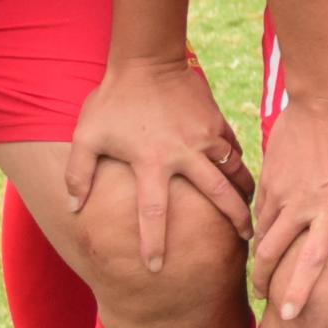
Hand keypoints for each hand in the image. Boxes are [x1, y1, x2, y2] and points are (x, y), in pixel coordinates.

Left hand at [61, 51, 251, 278]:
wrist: (146, 60)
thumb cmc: (113, 101)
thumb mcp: (86, 136)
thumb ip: (78, 172)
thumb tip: (73, 207)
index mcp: (151, 162)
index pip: (154, 212)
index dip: (154, 242)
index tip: (156, 268)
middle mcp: (183, 154)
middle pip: (217, 195)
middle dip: (234, 222)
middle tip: (248, 243)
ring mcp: (204, 137)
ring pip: (234, 172)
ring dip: (245, 195)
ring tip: (254, 214)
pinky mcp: (216, 122)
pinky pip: (234, 149)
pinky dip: (240, 165)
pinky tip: (243, 178)